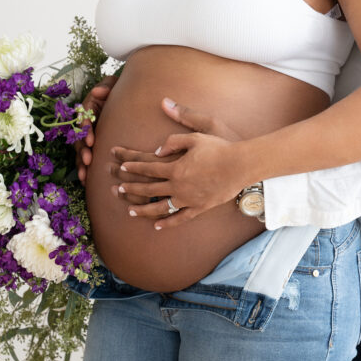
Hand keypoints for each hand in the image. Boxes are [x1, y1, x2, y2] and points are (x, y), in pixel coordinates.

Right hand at [75, 75, 117, 182]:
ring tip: (84, 176)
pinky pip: (86, 158)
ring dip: (81, 163)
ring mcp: (88, 135)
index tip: (90, 140)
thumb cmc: (119, 90)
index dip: (85, 130)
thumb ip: (106, 87)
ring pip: (80, 151)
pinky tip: (86, 181)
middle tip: (88, 160)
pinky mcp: (93, 145)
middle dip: (82, 151)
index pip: (83, 120)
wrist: (128, 97)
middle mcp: (85, 123)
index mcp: (88, 108)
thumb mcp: (113, 85)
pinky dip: (85, 169)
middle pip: (79, 138)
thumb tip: (98, 92)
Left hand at [109, 97, 250, 228]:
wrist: (242, 165)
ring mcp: (189, 199)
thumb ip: (175, 138)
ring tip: (130, 211)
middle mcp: (178, 186)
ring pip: (160, 207)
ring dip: (143, 210)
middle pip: (149, 189)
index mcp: (175, 167)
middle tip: (118, 189)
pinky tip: (158, 226)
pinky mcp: (200, 207)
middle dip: (131, 188)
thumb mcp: (198, 134)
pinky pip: (181, 218)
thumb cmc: (221, 147)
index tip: (121, 167)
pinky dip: (168, 222)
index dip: (133, 166)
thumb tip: (156, 148)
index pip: (148, 167)